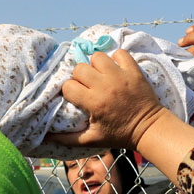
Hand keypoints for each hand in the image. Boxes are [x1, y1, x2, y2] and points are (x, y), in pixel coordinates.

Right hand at [54, 50, 170, 149]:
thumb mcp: (93, 140)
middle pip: (80, 68)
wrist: (149, 128)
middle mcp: (105, 86)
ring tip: (102, 76)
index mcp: (94, 102)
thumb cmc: (119, 135)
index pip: (69, 86)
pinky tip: (116, 69)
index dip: (70, 91)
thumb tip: (45, 137)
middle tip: (89, 86)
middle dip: (81, 77)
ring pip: (97, 57)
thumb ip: (68, 139)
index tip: (78, 97)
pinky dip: (116, 58)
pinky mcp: (133, 70)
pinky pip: (120, 53)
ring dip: (96, 65)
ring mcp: (120, 76)